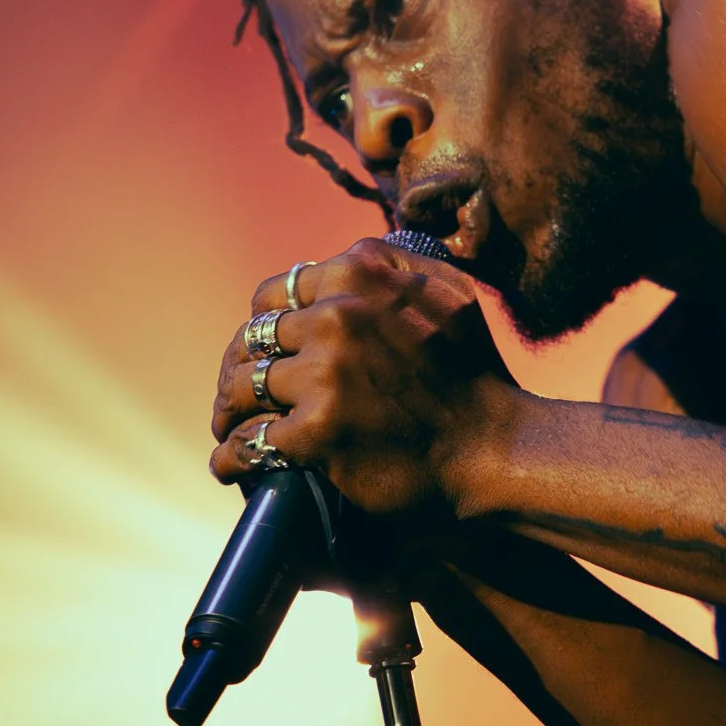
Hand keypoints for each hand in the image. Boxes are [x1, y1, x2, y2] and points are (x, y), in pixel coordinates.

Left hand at [210, 238, 516, 514]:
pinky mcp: (317, 431)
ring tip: (230, 428)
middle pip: (251, 339)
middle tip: (236, 395)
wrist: (495, 448)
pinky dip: (232, 457)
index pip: (275, 293)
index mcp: (362, 273)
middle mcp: (340, 314)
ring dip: (230, 412)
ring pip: (243, 387)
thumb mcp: (445, 292)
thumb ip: (390, 267)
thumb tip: (342, 260)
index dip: (263, 325)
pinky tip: (231, 465)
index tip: (263, 352)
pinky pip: (250, 440)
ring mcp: (326, 373)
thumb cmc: (473, 375)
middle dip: (239, 369)